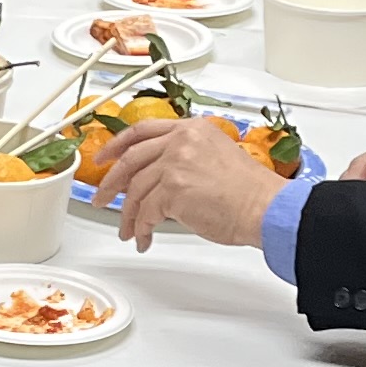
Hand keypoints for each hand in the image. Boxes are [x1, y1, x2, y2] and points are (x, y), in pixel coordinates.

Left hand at [97, 116, 283, 252]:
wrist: (265, 207)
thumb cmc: (249, 192)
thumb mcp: (216, 157)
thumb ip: (185, 159)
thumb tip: (159, 181)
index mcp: (192, 129)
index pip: (143, 130)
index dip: (117, 144)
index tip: (105, 157)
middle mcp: (181, 140)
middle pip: (131, 159)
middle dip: (111, 183)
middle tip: (100, 198)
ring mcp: (175, 162)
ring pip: (136, 190)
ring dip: (128, 215)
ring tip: (128, 231)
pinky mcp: (173, 188)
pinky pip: (146, 212)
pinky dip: (141, 228)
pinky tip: (144, 237)